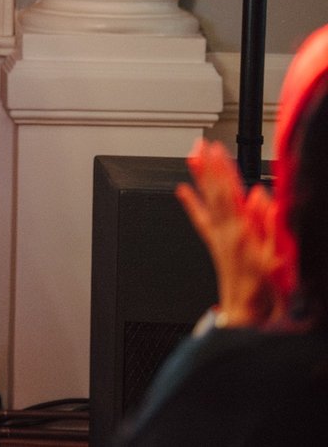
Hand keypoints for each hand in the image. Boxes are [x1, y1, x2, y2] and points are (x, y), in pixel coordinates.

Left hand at [175, 138, 285, 327]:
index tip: (217, 150)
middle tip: (202, 144)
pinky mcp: (216, 246)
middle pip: (214, 192)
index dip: (223, 169)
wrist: (247, 316)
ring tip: (192, 158)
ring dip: (200, 178)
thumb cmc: (264, 291)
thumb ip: (271, 225)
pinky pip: (200, 221)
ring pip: (206, 201)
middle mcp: (225, 232)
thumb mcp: (277, 259)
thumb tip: (261, 195)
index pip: (229, 193)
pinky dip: (192, 205)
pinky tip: (182, 191)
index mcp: (241, 232)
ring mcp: (218, 238)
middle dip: (209, 167)